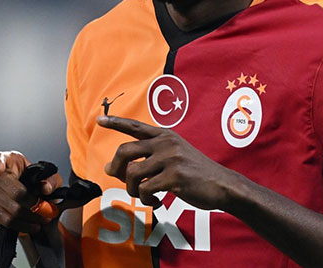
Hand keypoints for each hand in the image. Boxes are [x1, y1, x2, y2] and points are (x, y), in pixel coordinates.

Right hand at [0, 150, 62, 232]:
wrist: (22, 184)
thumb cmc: (30, 175)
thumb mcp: (44, 171)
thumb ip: (51, 178)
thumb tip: (46, 188)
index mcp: (5, 160)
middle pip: (13, 194)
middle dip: (34, 207)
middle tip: (47, 212)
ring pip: (8, 212)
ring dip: (28, 220)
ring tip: (42, 221)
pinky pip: (4, 222)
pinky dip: (20, 226)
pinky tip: (31, 226)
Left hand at [97, 115, 241, 210]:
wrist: (222, 185)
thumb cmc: (195, 173)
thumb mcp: (174, 156)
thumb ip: (147, 158)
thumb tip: (111, 168)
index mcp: (165, 135)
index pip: (134, 126)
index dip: (115, 122)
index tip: (99, 120)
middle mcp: (165, 143)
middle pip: (125, 151)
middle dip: (116, 168)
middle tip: (119, 179)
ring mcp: (170, 159)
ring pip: (132, 174)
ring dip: (133, 190)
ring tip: (144, 196)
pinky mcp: (174, 177)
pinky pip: (145, 190)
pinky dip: (146, 200)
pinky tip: (156, 202)